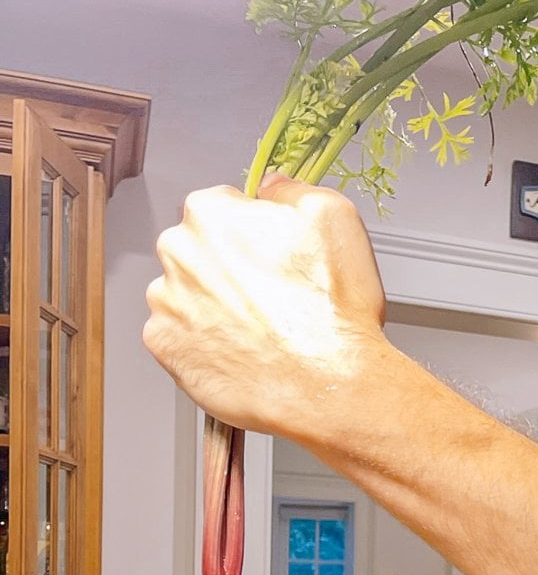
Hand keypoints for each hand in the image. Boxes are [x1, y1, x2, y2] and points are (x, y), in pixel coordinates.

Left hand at [144, 177, 387, 442]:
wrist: (328, 385)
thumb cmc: (332, 309)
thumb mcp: (335, 217)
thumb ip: (293, 189)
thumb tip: (273, 189)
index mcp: (210, 212)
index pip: (224, 209)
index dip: (255, 233)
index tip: (275, 256)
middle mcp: (177, 252)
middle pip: (199, 250)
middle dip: (229, 268)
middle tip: (272, 297)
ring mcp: (166, 302)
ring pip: (187, 294)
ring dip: (214, 306)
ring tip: (260, 330)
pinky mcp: (165, 348)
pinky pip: (179, 337)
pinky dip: (204, 343)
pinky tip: (242, 351)